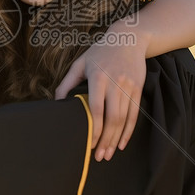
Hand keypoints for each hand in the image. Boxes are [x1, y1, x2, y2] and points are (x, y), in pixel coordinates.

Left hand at [55, 34, 146, 161]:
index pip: (96, 109)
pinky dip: (129, 131)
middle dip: (105, 140)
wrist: (128, 38)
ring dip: (116, 139)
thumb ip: (67, 83)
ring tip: (108, 154)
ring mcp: (128, 86)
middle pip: (112, 118)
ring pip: (123, 119)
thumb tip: (56, 103)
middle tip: (99, 156)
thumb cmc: (100, 52)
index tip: (87, 144)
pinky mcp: (138, 88)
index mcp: (98, 78)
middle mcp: (115, 83)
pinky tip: (122, 143)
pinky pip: (135, 114)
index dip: (93, 129)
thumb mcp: (80, 63)